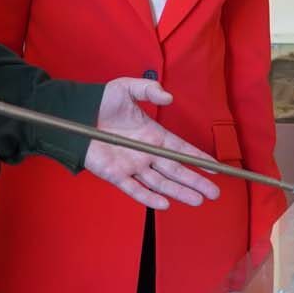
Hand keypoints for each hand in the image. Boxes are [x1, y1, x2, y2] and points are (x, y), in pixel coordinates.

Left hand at [85, 77, 219, 209]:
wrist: (76, 113)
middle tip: (215, 194)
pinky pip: (134, 189)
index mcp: (154, 135)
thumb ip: (149, 89)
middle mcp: (147, 153)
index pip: (181, 150)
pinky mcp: (116, 174)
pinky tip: (165, 204)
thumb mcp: (127, 88)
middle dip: (196, 182)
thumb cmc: (102, 100)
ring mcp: (133, 165)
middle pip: (176, 171)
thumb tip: (169, 98)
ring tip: (198, 201)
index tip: (217, 169)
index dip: (199, 159)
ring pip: (161, 183)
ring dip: (179, 192)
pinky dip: (149, 197)